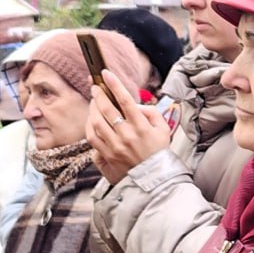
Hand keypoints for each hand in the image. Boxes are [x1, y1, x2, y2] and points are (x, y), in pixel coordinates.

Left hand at [86, 68, 170, 183]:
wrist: (154, 178)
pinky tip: (92, 120)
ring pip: (96, 122)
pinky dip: (89, 126)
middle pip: (106, 109)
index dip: (114, 85)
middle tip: (96, 88)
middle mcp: (126, 136)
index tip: (106, 74)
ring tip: (94, 103)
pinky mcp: (106, 155)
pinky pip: (91, 137)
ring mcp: (114, 146)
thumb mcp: (163, 129)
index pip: (125, 101)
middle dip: (98, 95)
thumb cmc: (159, 152)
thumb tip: (135, 105)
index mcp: (141, 127)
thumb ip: (151, 113)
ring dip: (92, 109)